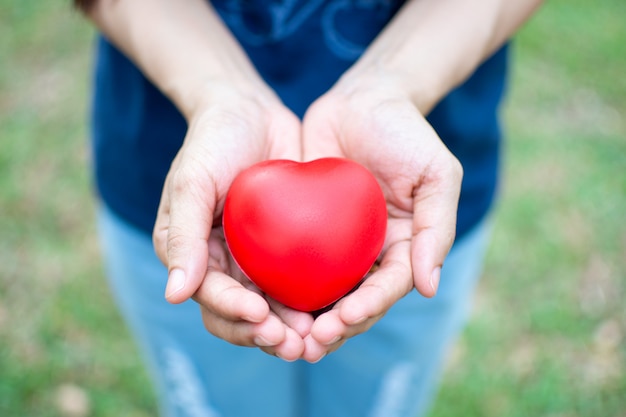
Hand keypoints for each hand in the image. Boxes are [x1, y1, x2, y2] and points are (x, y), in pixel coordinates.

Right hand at [153, 85, 312, 360]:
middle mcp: (224, 266)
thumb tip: (174, 295)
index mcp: (194, 257)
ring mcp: (256, 260)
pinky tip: (336, 306)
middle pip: (243, 316)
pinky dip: (314, 300)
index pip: (212, 299)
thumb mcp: (192, 182)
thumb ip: (183, 236)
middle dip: (265, 334)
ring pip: (273, 309)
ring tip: (317, 336)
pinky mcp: (287, 250)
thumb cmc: (212, 141)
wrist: (250, 112)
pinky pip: (299, 282)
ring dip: (292, 328)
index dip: (234, 314)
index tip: (261, 315)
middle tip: (295, 342)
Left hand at [300, 78, 462, 361]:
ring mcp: (336, 244)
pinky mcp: (306, 229)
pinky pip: (293, 262)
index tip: (341, 319)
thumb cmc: (406, 133)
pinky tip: (260, 299)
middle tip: (307, 343)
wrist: (364, 100)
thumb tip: (428, 287)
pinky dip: (280, 285)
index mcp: (402, 248)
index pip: (385, 289)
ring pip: (320, 292)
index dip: (366, 308)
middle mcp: (369, 253)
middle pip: (352, 302)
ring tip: (281, 337)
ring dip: (304, 319)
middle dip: (333, 327)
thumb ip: (436, 228)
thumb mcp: (437, 175)